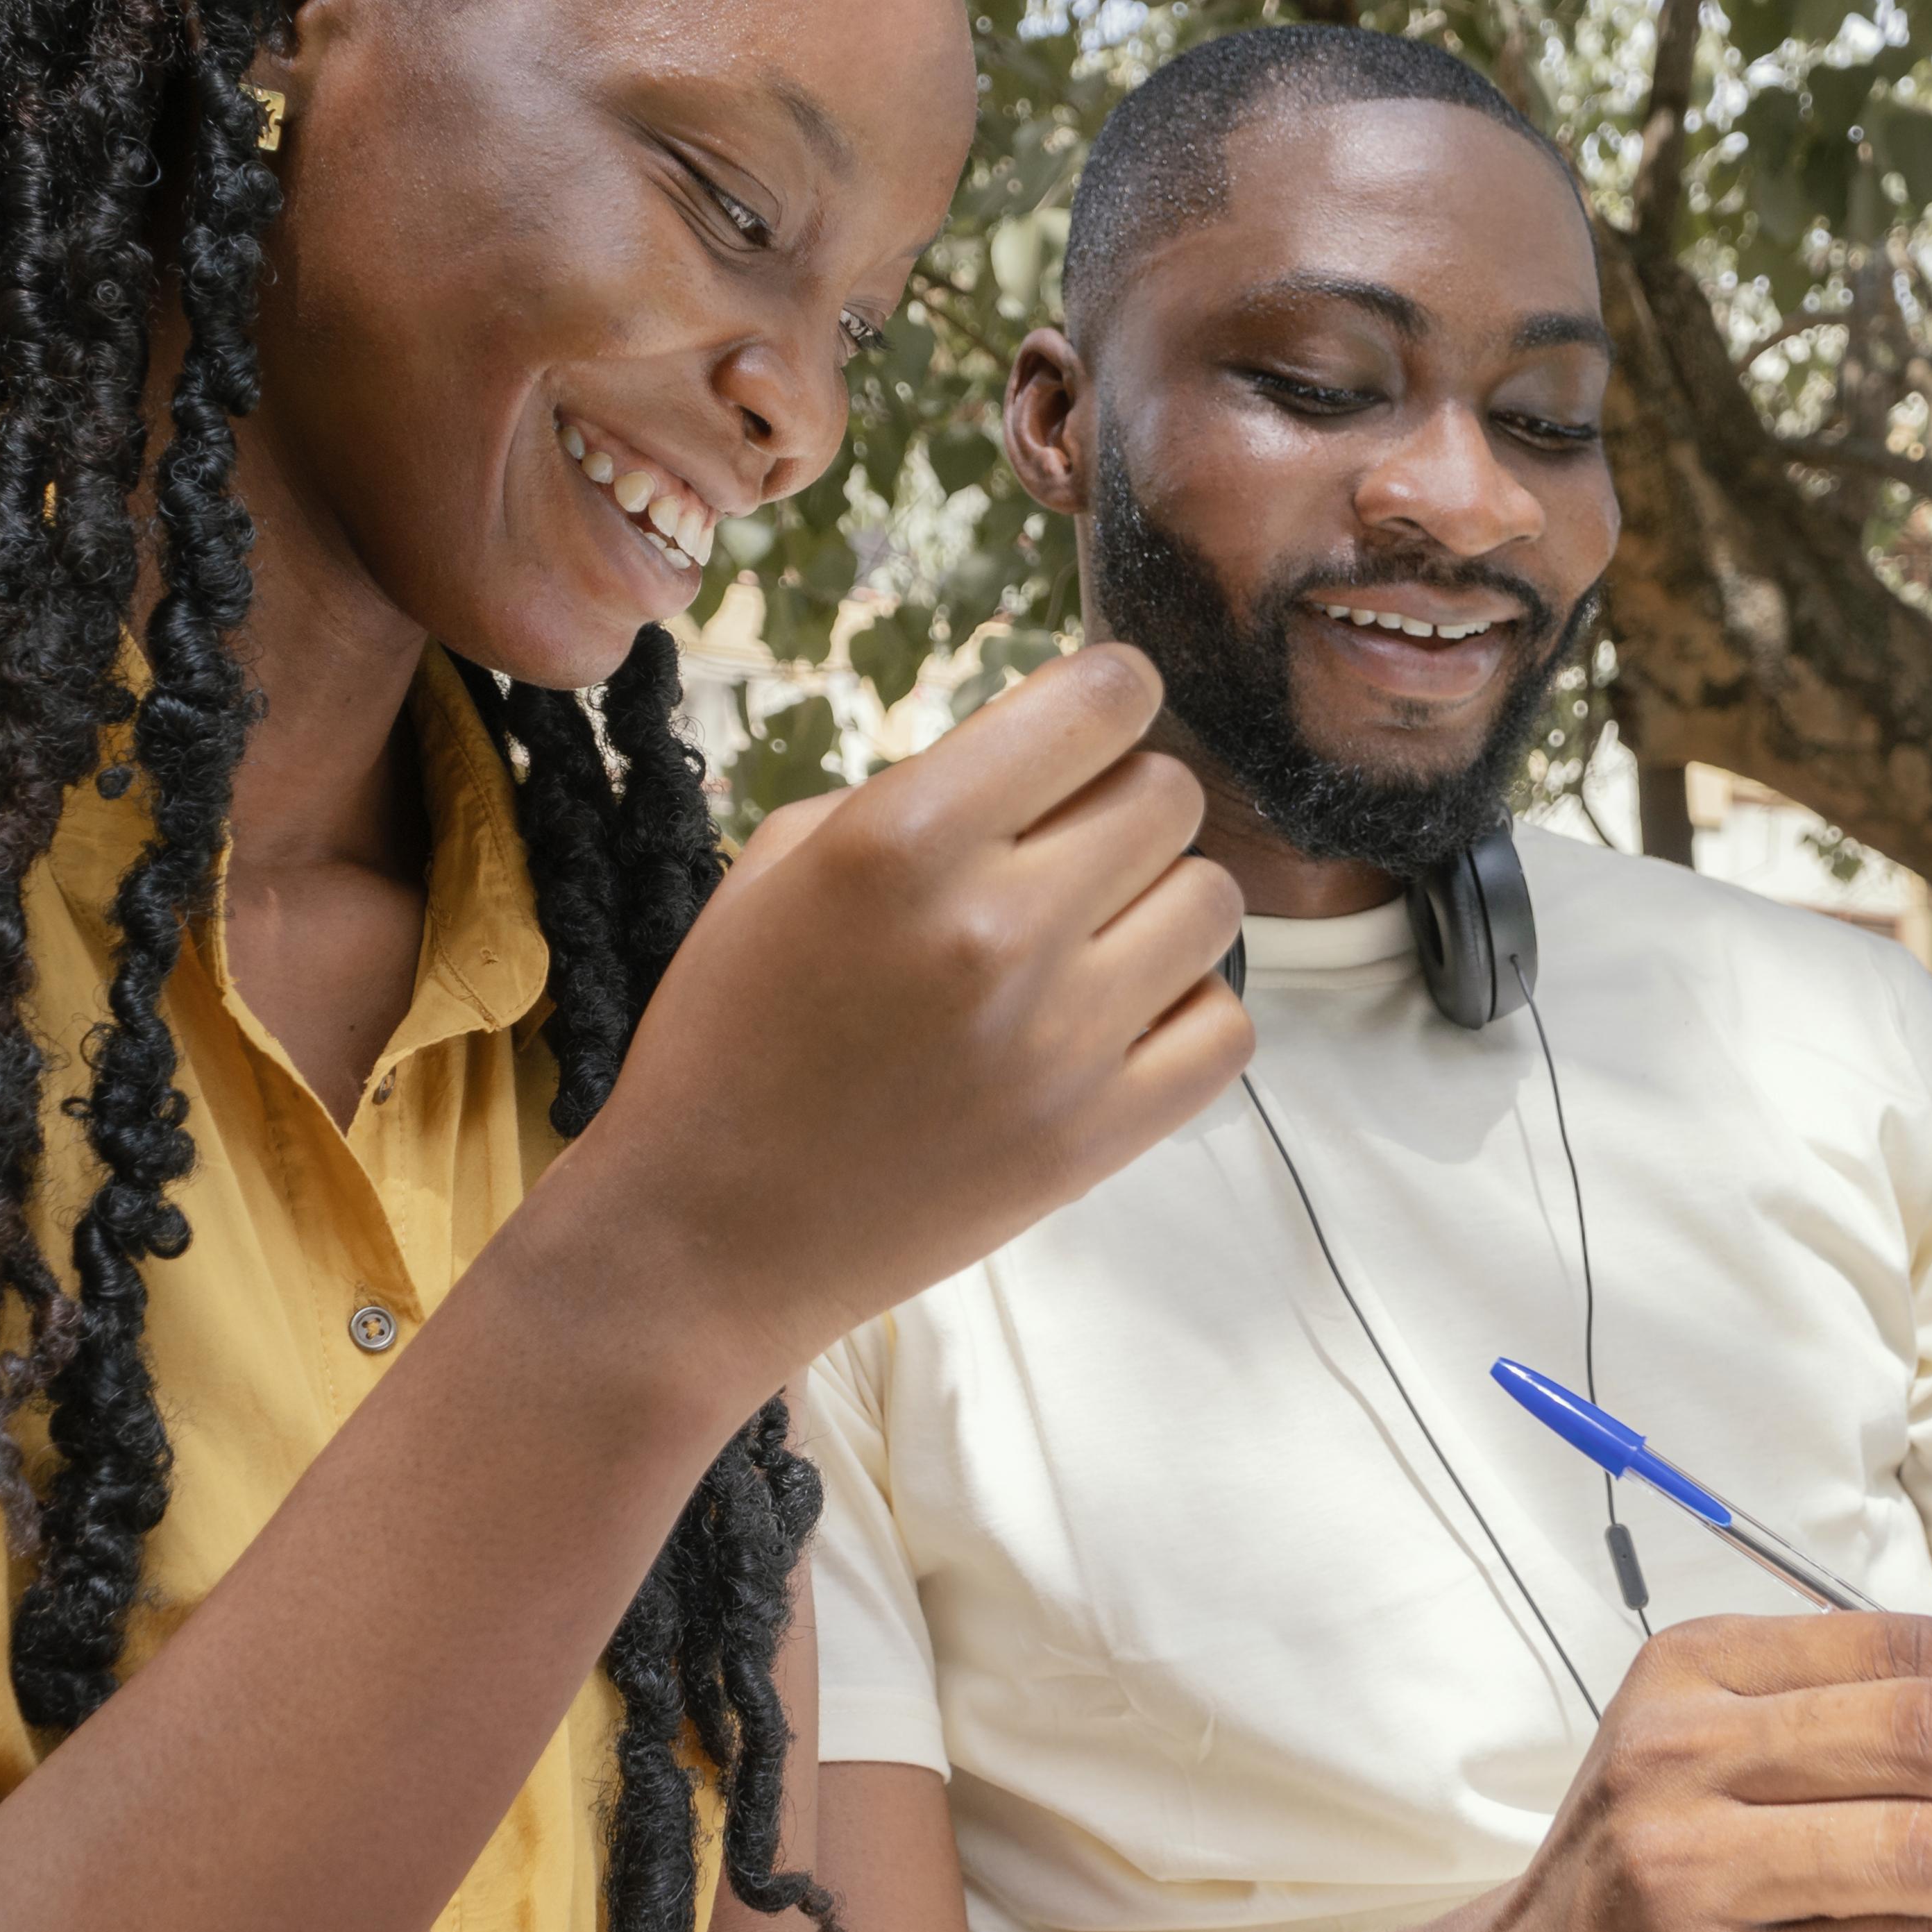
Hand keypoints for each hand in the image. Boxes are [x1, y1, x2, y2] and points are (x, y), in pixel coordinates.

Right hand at [557, 642, 1249, 1366]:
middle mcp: (995, 929)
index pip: (1103, 699)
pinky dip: (1185, 1011)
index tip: (1086, 726)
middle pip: (1168, 795)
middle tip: (1061, 851)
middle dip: (1120, 802)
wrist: (705, 1235)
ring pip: (1214, 901)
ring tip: (1087, 939)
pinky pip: (1227, 1027)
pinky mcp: (1098, 1137)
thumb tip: (1041, 763)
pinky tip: (1114, 1018)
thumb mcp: (780, 868)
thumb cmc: (728, 1038)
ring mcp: (1060, 1042)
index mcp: (906, 840)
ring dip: (1160, 902)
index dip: (1106, 696)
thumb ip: (921, 791)